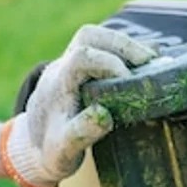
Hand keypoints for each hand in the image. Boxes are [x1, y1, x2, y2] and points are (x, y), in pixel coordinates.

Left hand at [3, 25, 155, 186]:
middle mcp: (62, 67)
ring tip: (151, 59)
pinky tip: (148, 62)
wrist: (35, 146)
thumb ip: (79, 133)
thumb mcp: (62, 150)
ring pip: (95, 37)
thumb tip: (104, 114)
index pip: (81, 57)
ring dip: (124, 44)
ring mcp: (71, 64)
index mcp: (57, 84)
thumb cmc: (51, 150)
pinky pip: (102, 47)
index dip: (107, 63)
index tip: (128, 79)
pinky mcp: (81, 68)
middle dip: (121, 44)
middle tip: (148, 60)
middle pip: (88, 36)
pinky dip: (126, 50)